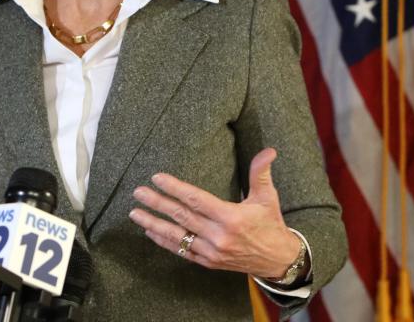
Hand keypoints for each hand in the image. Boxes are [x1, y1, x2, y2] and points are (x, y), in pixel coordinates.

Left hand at [129, 147, 300, 278]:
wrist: (278, 260)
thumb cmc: (271, 224)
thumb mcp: (268, 197)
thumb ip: (261, 172)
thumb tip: (269, 151)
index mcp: (231, 217)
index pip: (196, 199)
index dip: (175, 188)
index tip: (157, 178)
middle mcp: (218, 236)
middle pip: (181, 216)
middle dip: (157, 203)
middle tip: (138, 192)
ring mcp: (211, 251)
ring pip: (177, 235)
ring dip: (153, 223)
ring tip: (135, 213)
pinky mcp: (208, 262)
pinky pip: (182, 251)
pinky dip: (164, 241)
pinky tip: (150, 232)